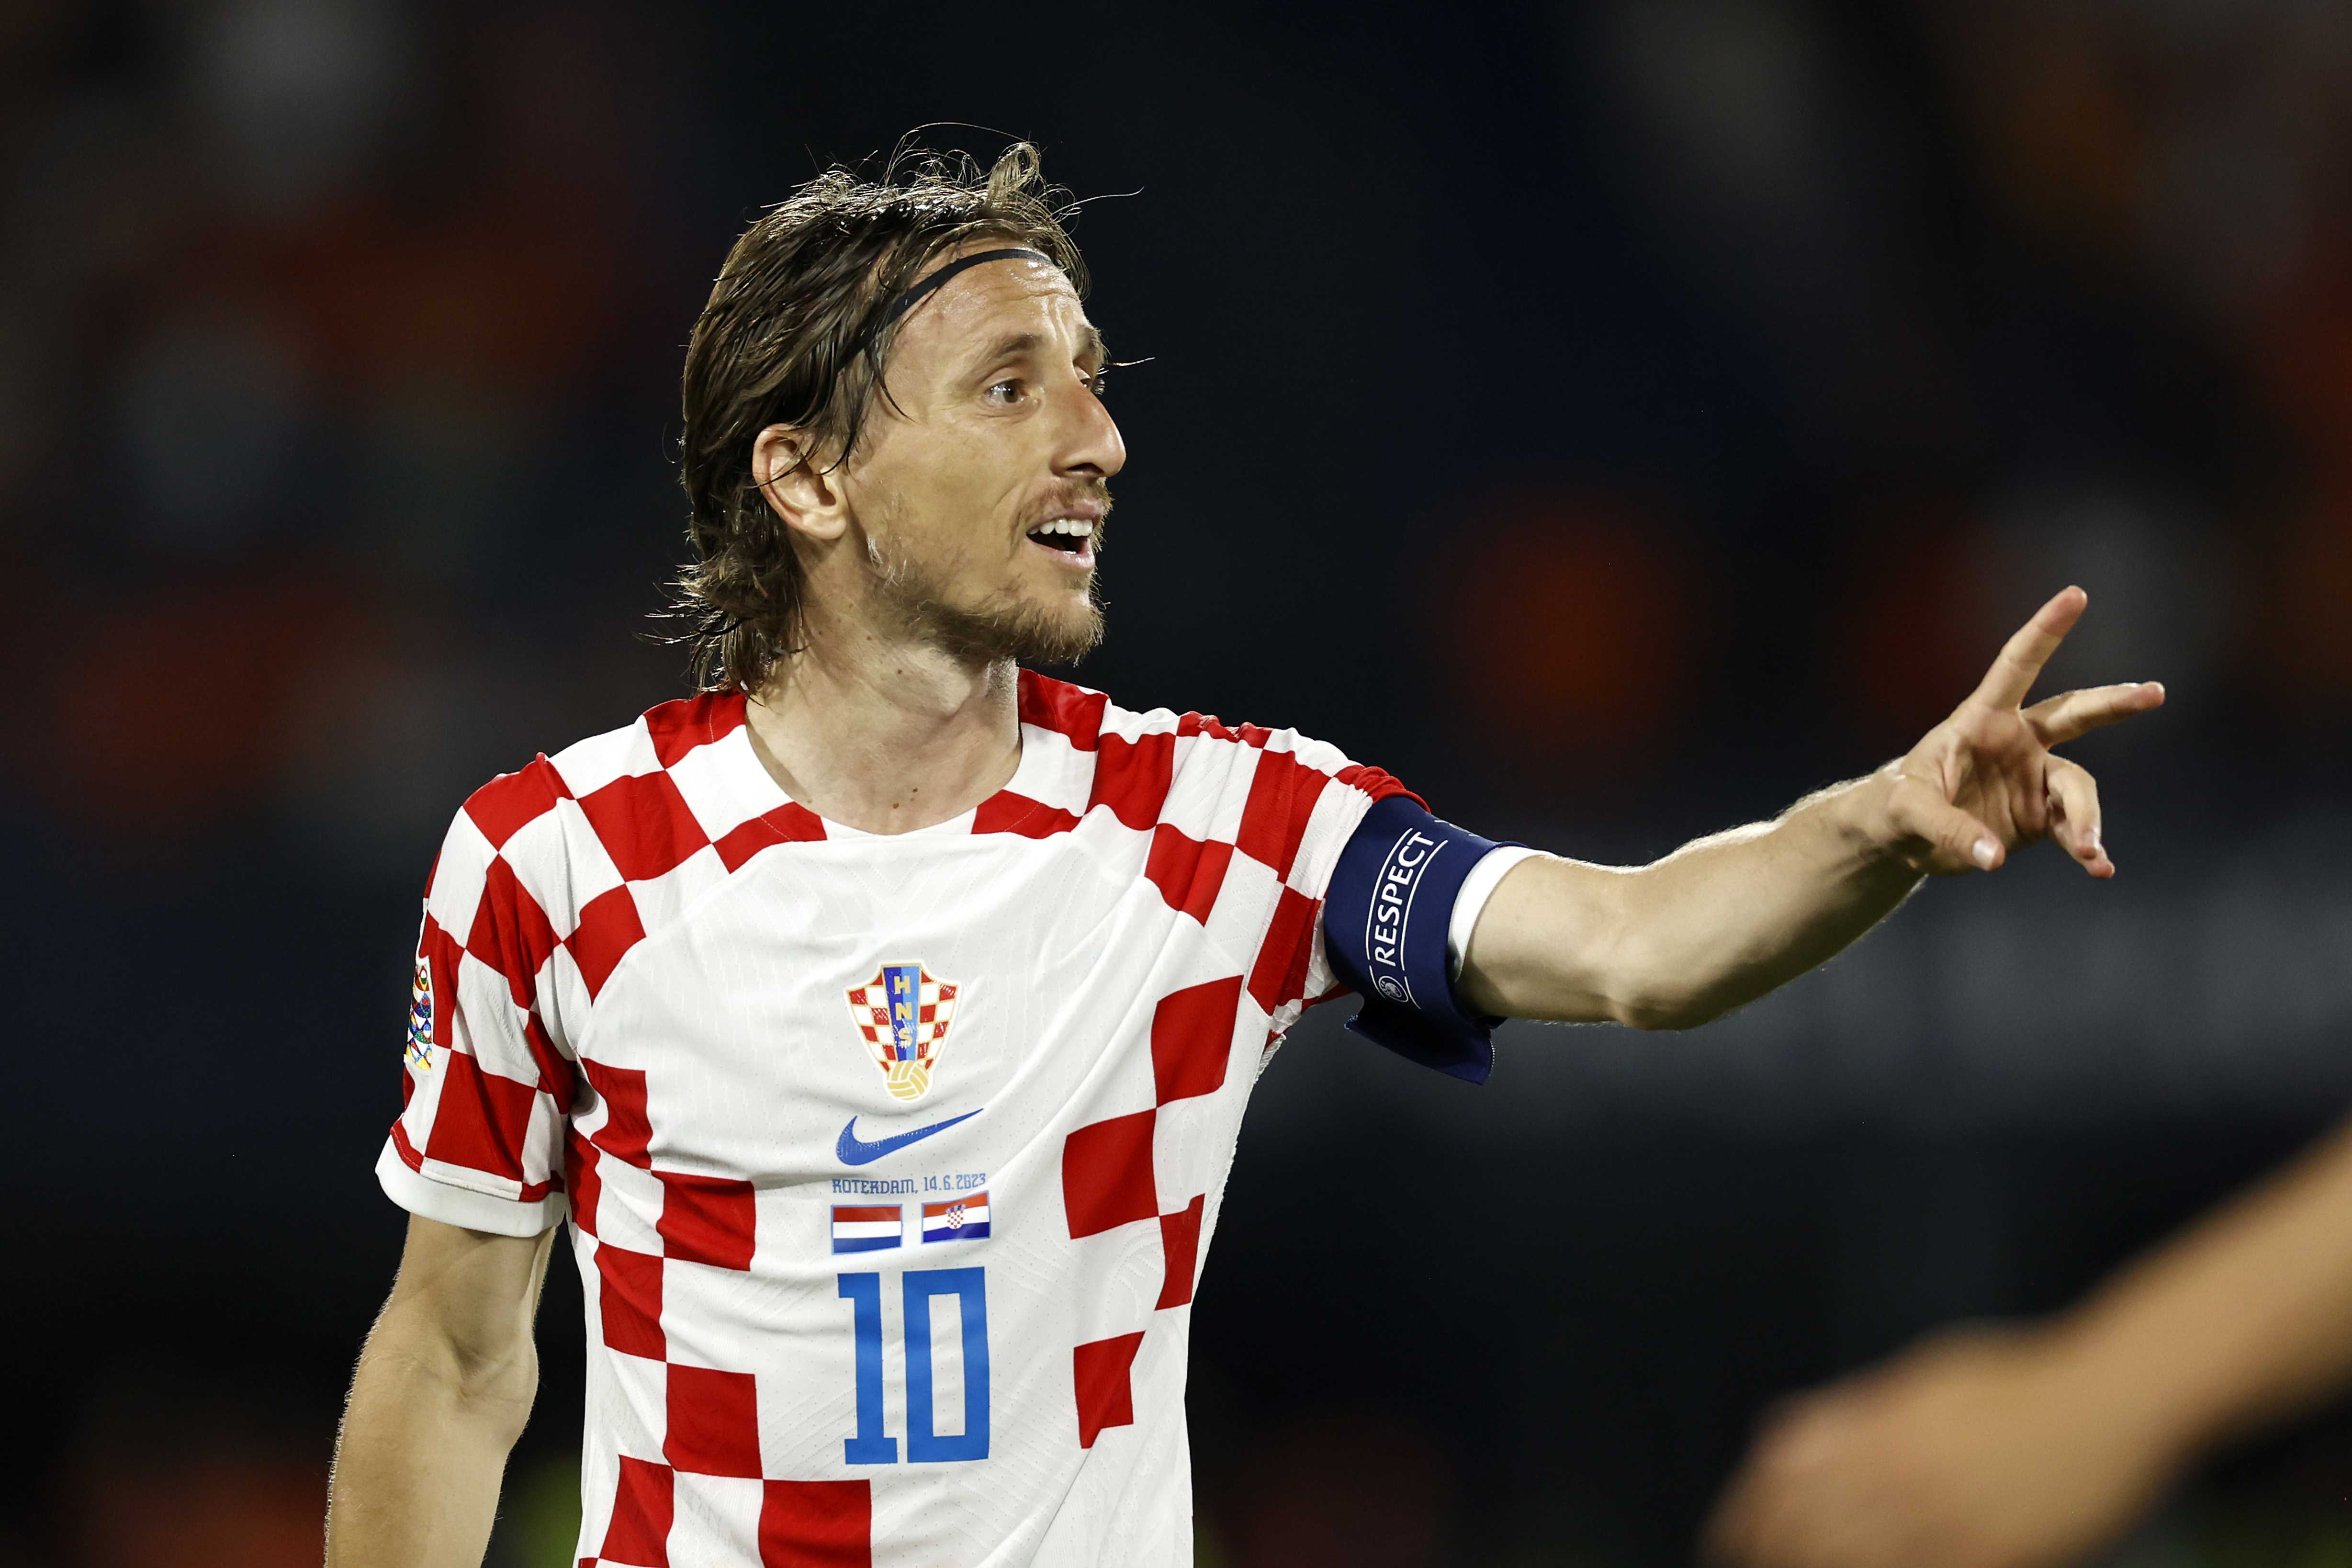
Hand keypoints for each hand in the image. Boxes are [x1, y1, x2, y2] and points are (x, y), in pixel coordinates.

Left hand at [1702, 1325, 2177, 1567]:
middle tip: (1753, 1565)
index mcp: (1878, 1424)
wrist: (2110, 1401)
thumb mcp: (1923, 1380)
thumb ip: (1858, 1411)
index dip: (1745, 1513)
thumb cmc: (2017, 1381)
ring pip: (1852, 1563)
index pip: (1781, 1477)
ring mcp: (1948, 1519)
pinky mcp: (1994, 1557)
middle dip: (1771, 1555)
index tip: (1727, 1538)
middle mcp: (1902, 1472)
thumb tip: (1788, 1439)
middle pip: (1806, 1529)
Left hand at [1873, 587, 2163, 876]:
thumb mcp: (1904, 812)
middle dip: (2114, 704)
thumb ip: (1946, 828)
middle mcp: (2018, 742)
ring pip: (2078, 788)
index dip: (2045, 631)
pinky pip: (2075, 830)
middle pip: (2074, 714)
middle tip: (2154, 694)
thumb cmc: (1895, 806)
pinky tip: (2100, 868)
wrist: (1903, 839)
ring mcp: (2034, 779)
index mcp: (1981, 719)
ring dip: (2088, 818)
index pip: (2017, 666)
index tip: (2076, 594)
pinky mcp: (2041, 819)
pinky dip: (2088, 849)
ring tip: (2090, 850)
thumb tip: (1994, 856)